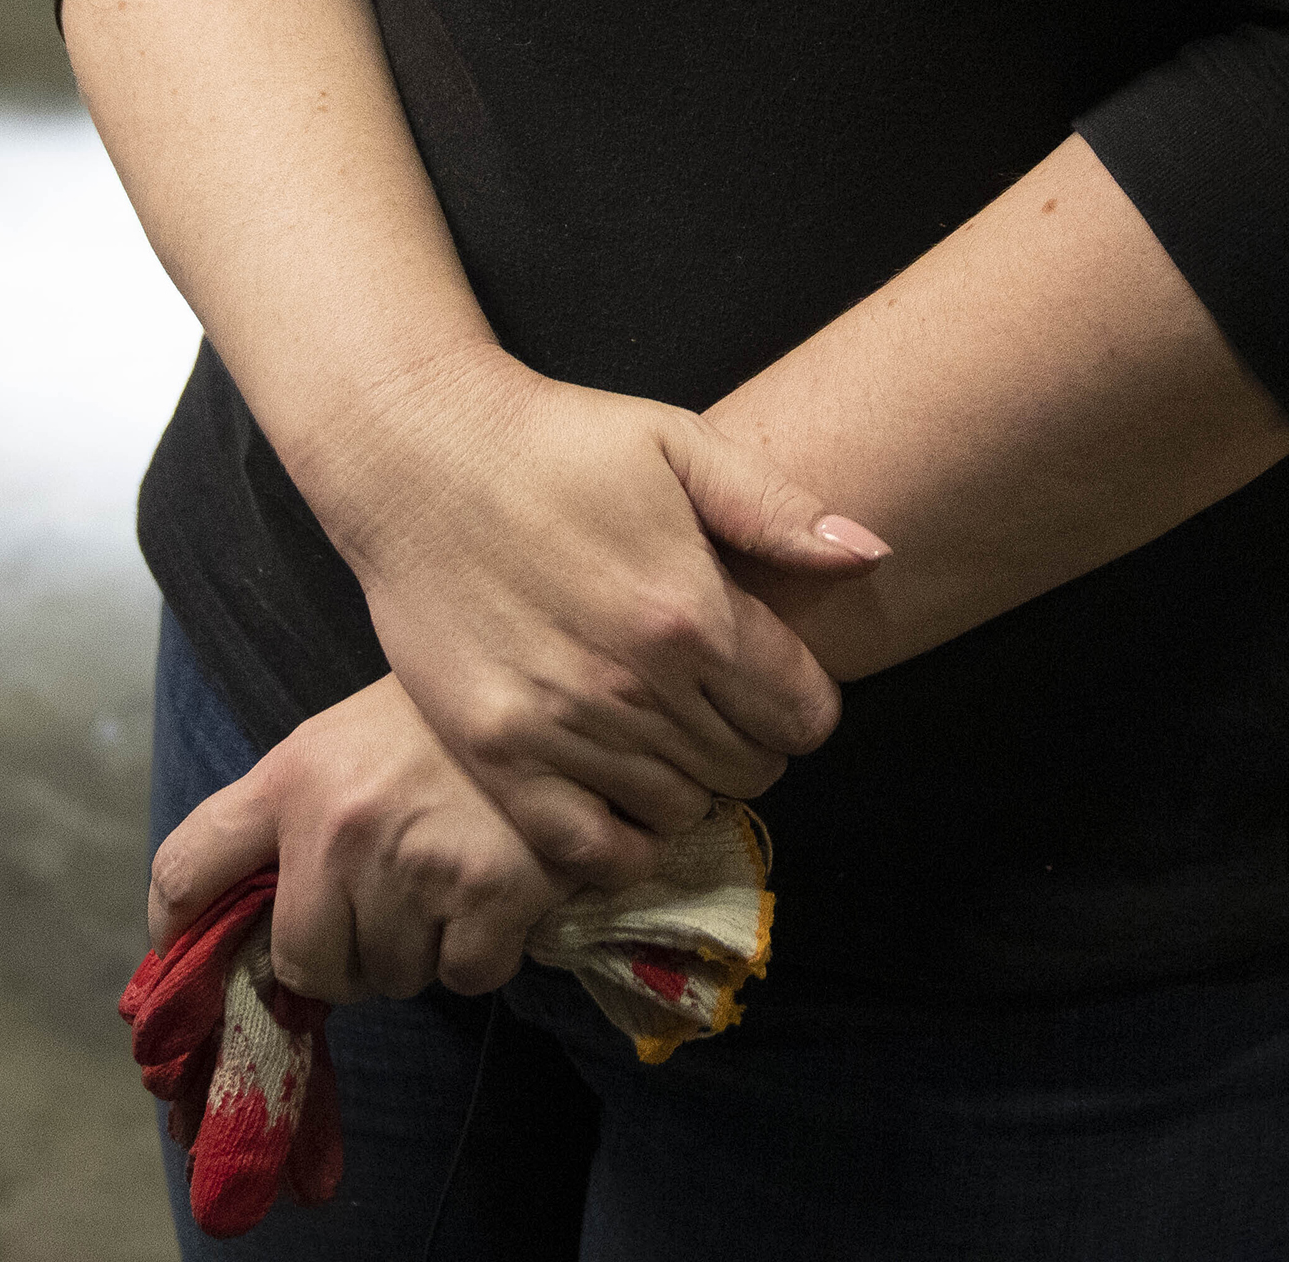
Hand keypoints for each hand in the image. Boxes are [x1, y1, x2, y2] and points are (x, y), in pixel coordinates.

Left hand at [151, 678, 565, 1001]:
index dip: (172, 927)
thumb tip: (267, 923)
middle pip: (302, 963)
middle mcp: (338, 826)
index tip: (180, 950)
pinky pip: (465, 977)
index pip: (185, 867)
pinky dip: (483, 954)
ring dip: (421, 952)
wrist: (559, 682)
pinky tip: (501, 892)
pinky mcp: (489, 894)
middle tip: (384, 921)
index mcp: (292, 778)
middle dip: (341, 963)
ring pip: (391, 978)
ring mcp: (411, 863)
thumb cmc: (444, 721)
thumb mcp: (347, 741)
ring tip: (453, 881)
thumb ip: (297, 819)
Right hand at [302, 345, 889, 883]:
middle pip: (749, 769)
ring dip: (690, 785)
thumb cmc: (555, 440)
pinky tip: (624, 802)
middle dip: (752, 742)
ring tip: (668, 740)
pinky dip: (622, 843)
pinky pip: (588, 848)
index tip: (773, 681)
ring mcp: (560, 727)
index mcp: (690, 610)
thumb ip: (776, 508)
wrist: (416, 455)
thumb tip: (873, 553)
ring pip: (679, 810)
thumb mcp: (677, 442)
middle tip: (719, 707)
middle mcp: (633, 684)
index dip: (802, 702)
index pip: (803, 715)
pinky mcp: (496, 754)